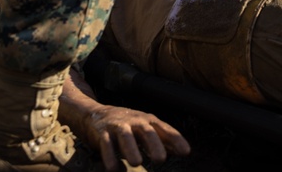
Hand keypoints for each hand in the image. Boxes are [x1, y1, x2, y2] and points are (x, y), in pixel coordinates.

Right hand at [59, 69, 189, 170]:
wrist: (96, 114)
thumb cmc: (128, 125)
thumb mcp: (146, 129)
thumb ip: (163, 139)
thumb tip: (185, 150)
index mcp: (148, 121)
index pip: (165, 129)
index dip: (176, 140)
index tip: (185, 152)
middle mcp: (135, 122)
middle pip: (146, 131)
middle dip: (154, 144)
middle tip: (161, 159)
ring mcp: (118, 127)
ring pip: (125, 137)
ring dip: (131, 149)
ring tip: (136, 162)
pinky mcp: (102, 134)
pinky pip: (106, 145)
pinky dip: (110, 157)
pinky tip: (114, 169)